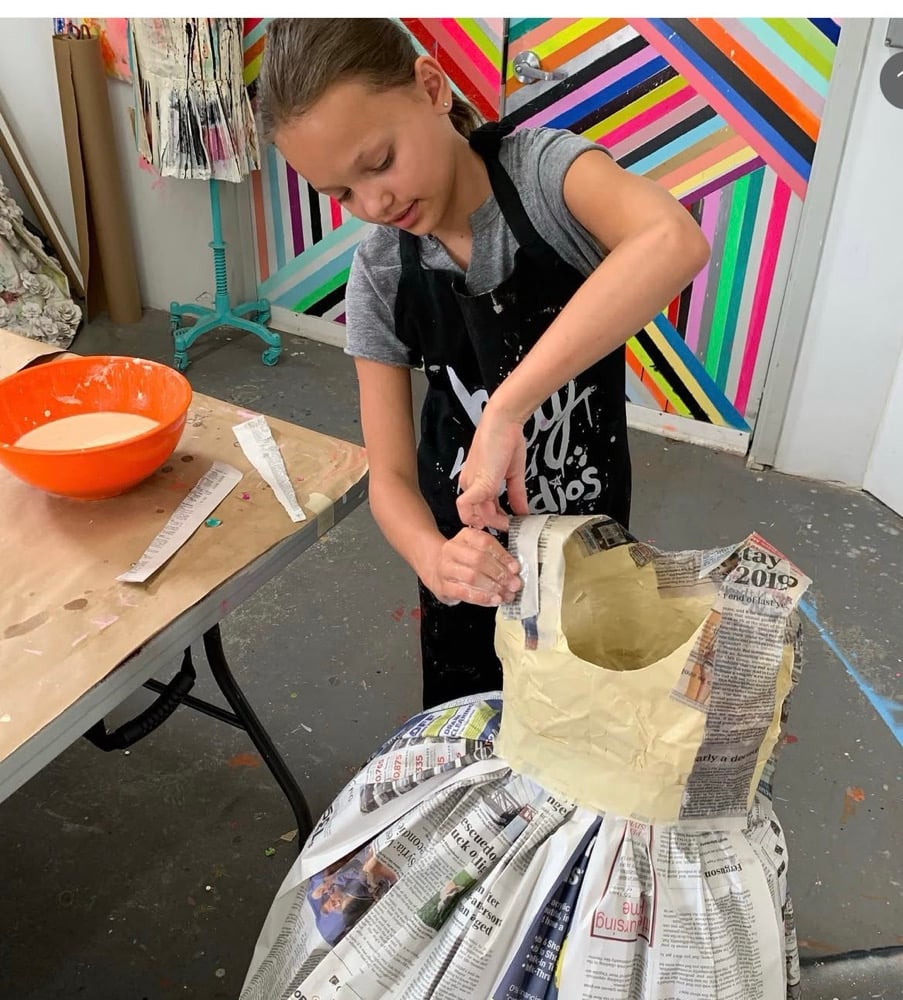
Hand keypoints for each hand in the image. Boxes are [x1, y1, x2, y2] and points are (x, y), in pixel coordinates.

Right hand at [424, 527, 521, 607]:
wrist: (436, 569)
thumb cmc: (463, 560)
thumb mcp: (477, 550)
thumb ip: (495, 556)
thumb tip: (514, 570)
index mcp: (465, 536)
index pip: (485, 542)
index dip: (502, 556)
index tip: (515, 568)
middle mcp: (452, 549)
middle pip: (479, 560)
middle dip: (500, 574)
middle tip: (514, 584)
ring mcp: (445, 568)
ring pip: (472, 576)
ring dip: (493, 587)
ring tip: (506, 594)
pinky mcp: (442, 586)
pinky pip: (464, 593)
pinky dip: (482, 598)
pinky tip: (494, 600)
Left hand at [456, 404, 528, 531]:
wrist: (503, 421)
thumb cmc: (506, 439)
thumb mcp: (514, 473)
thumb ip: (517, 494)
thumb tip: (523, 511)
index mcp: (476, 481)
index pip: (480, 508)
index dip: (494, 519)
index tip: (509, 522)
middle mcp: (470, 484)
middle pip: (476, 515)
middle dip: (494, 524)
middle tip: (511, 527)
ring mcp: (472, 484)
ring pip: (474, 515)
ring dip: (493, 523)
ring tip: (509, 524)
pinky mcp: (478, 483)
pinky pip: (471, 507)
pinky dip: (485, 517)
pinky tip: (503, 517)